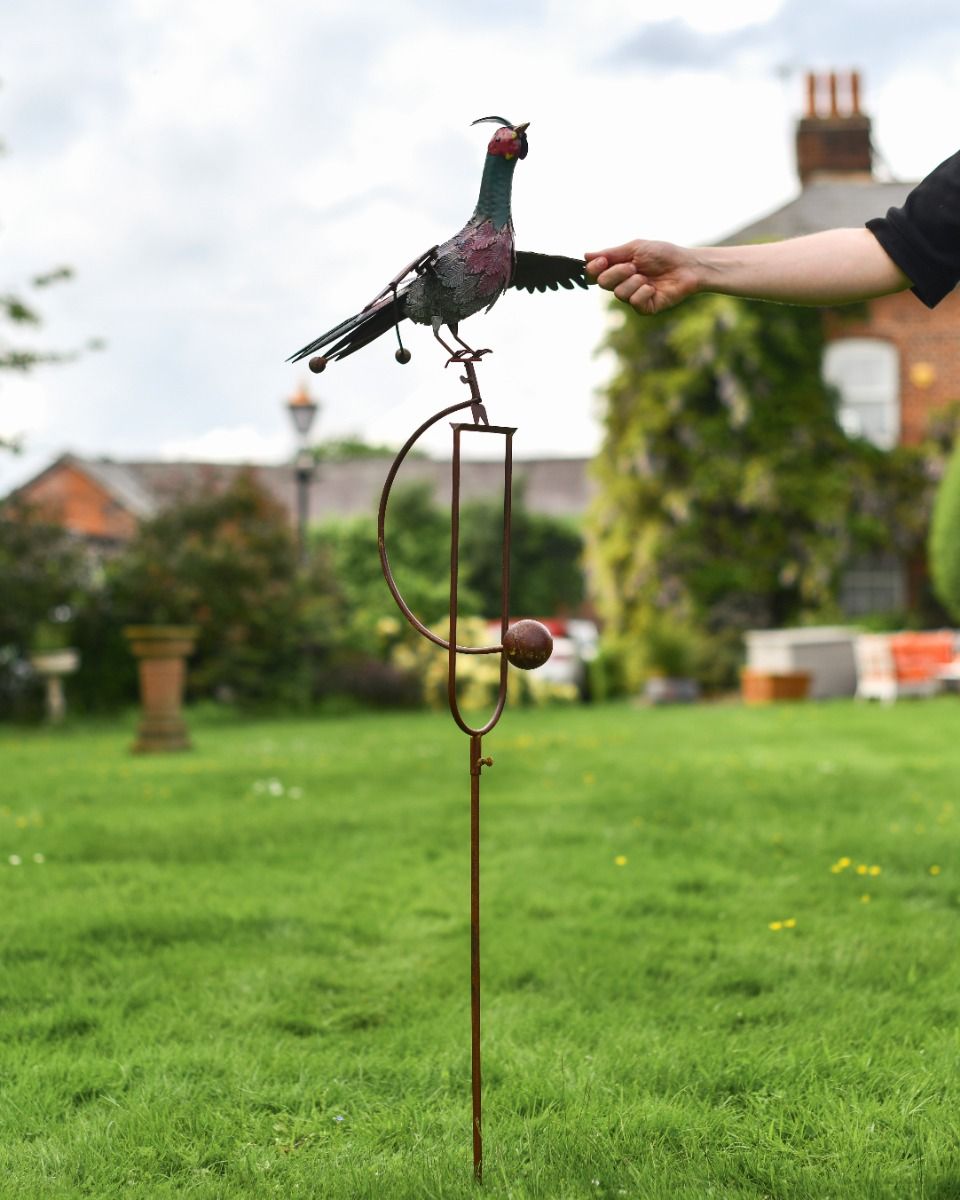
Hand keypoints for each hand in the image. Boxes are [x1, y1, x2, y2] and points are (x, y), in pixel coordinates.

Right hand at [584, 239, 700, 314]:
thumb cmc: (663, 254)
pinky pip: (634, 302)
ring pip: (619, 293)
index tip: (602, 261)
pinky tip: (654, 288)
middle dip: (617, 272)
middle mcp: (622, 284)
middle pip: (603, 283)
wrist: (686, 266)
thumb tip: (586, 256)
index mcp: (617, 269)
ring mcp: (633, 297)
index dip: (593, 270)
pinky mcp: (644, 308)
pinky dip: (644, 292)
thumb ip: (610, 253)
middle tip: (634, 266)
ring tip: (647, 277)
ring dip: (634, 281)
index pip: (594, 275)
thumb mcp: (635, 248)